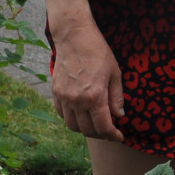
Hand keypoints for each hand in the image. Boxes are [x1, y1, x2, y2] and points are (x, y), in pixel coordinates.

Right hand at [51, 22, 125, 140]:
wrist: (74, 37)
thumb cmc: (98, 52)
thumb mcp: (115, 73)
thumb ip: (117, 97)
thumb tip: (119, 115)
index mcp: (95, 96)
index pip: (103, 126)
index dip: (112, 135)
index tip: (119, 137)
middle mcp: (77, 101)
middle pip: (87, 130)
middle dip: (101, 134)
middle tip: (109, 131)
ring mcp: (64, 98)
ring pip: (72, 126)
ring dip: (85, 129)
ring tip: (95, 125)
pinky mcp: (55, 93)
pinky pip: (62, 115)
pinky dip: (72, 119)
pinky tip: (81, 115)